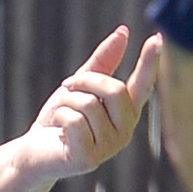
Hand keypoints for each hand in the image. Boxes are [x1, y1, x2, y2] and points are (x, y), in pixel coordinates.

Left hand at [22, 26, 162, 177]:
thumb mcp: (80, 85)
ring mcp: (109, 148)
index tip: (158, 38)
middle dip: (86, 81)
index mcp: (125, 113)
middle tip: (67, 85)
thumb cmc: (59, 118)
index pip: (143, 85)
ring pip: (89, 104)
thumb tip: (123, 32)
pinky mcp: (89, 159)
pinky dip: (59, 117)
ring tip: (60, 115)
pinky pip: (74, 121)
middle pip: (115, 91)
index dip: (150, 63)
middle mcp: (124, 132)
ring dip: (66, 102)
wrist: (34, 151)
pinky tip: (57, 131)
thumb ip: (103, 62)